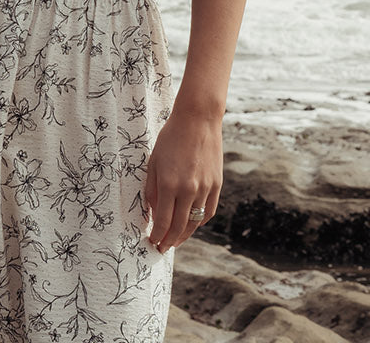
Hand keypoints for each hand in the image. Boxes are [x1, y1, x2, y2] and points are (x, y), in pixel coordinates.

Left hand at [143, 109, 222, 252]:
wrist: (198, 120)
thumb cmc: (170, 139)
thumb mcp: (154, 162)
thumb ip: (152, 190)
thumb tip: (152, 214)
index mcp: (169, 184)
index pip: (162, 221)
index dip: (157, 235)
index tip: (152, 242)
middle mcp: (189, 190)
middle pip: (178, 226)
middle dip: (169, 241)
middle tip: (161, 249)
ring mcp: (205, 188)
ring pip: (194, 222)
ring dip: (184, 235)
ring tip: (175, 241)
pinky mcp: (217, 185)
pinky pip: (208, 211)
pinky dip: (199, 222)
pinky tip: (191, 225)